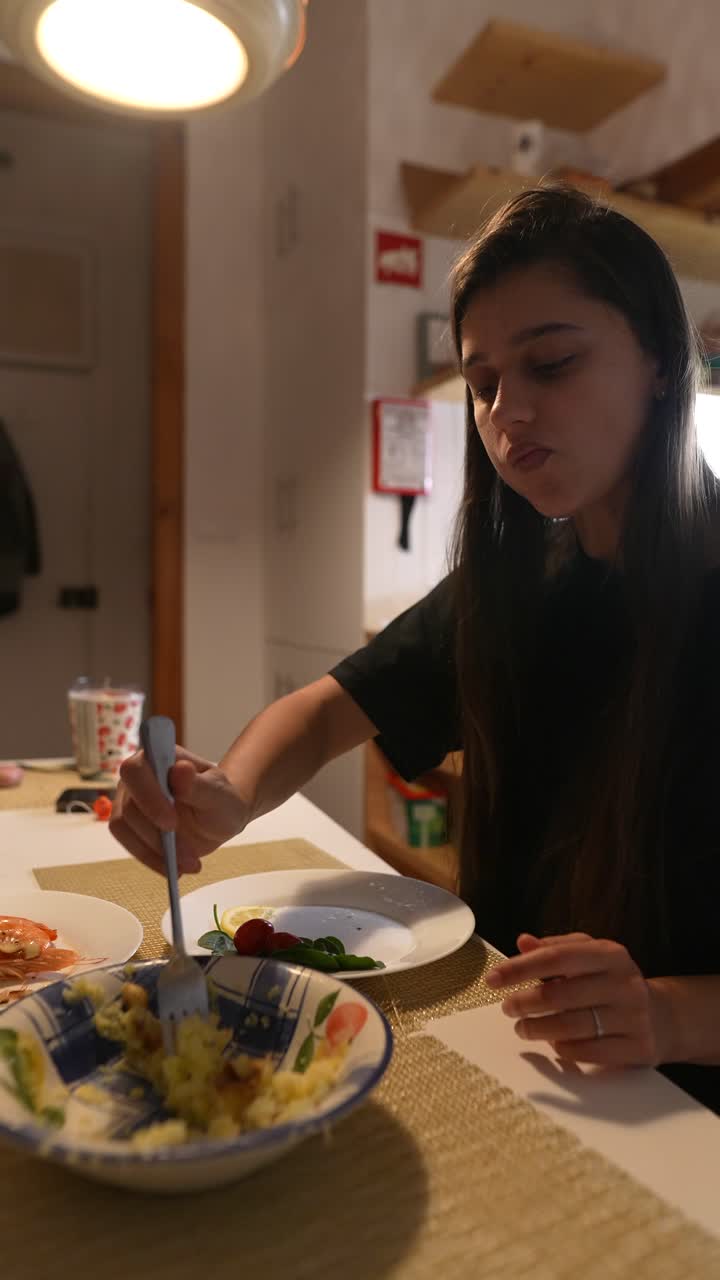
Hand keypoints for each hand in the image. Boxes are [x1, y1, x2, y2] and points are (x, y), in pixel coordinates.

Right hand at [109, 747, 250, 875]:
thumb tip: (180, 769)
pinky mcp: (129, 825)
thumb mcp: (219, 794)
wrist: (220, 816)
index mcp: (159, 757)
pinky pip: (129, 845)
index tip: (171, 823)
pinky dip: (152, 860)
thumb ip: (199, 785)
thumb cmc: (220, 799)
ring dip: (155, 852)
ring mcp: (130, 800)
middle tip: (188, 855)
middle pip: (129, 806)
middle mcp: (138, 776)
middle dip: (157, 836)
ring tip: (189, 864)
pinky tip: (176, 868)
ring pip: (125, 829)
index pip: (136, 770)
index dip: (148, 797)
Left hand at [486, 932, 669, 1066]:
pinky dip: (564, 1049)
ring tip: (522, 1028)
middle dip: (526, 1003)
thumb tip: (523, 942)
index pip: (557, 957)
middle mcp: (624, 983)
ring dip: (538, 1029)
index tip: (492, 979)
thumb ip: (556, 949)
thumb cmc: (612, 982)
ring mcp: (634, 1017)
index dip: (520, 968)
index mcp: (610, 954)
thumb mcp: (590, 957)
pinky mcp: (638, 1048)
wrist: (662, 1017)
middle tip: (507, 1008)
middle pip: (561, 994)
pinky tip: (553, 1044)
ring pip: (573, 1026)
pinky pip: (589, 1052)